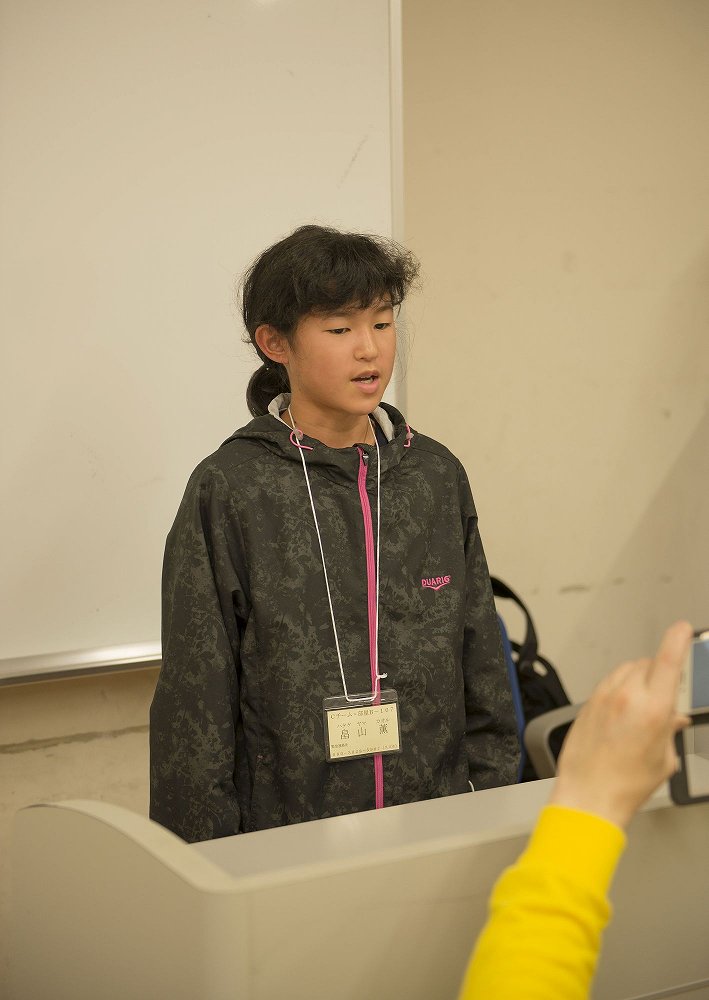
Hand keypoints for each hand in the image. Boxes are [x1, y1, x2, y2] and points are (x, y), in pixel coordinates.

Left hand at [549, 621, 692, 828]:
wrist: (588, 796)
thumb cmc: (625, 784)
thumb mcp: (663, 759)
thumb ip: (670, 731)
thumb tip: (674, 719)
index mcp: (652, 709)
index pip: (667, 660)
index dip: (677, 639)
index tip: (682, 629)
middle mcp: (626, 697)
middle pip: (647, 664)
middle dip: (659, 673)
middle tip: (664, 697)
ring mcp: (603, 698)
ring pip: (626, 671)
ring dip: (638, 679)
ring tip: (642, 708)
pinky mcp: (588, 703)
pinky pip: (609, 684)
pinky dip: (620, 689)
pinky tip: (622, 713)